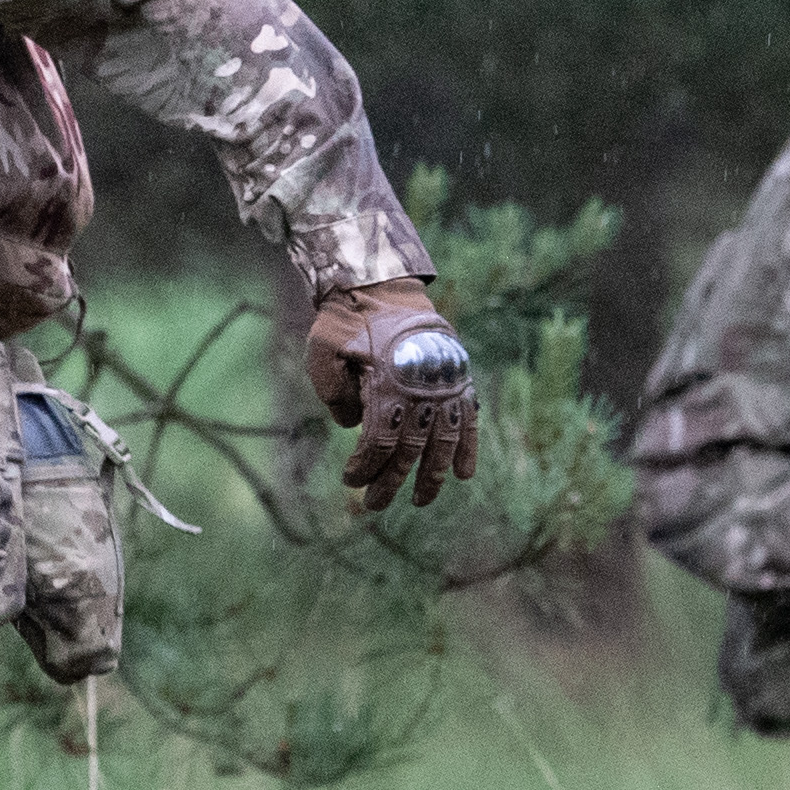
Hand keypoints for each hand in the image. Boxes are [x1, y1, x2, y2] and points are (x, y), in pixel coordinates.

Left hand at [304, 279, 479, 513]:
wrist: (384, 283)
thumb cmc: (347, 318)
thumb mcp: (323, 350)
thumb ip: (332, 393)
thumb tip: (354, 427)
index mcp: (386, 385)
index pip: (379, 443)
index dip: (366, 467)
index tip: (351, 482)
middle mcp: (419, 389)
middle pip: (409, 450)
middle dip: (392, 482)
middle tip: (374, 505)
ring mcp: (442, 384)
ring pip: (441, 443)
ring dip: (432, 476)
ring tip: (422, 501)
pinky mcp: (456, 377)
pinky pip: (466, 419)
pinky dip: (467, 447)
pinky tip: (463, 474)